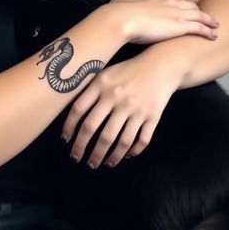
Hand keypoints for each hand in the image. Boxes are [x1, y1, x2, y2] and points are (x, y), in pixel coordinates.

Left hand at [61, 52, 181, 168]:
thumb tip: (72, 117)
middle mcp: (117, 97)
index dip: (69, 127)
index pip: (78, 109)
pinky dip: (133, 152)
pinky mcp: (152, 116)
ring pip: (119, 140)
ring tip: (101, 164)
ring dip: (107, 156)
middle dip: (83, 148)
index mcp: (102, 84)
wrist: (162, 65)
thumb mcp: (106, 74)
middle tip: (77, 159)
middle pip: (94, 128)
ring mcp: (136, 108)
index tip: (66, 141)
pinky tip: (125, 156)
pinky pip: (142, 140)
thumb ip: (90, 91)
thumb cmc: (128, 71)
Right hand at [109, 0, 219, 44]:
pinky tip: (213, 36)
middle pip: (191, 6)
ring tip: (215, 25)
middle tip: (206, 17)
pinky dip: (208, 31)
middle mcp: (171, 2)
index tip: (188, 8)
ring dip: (209, 21)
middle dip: (199, 11)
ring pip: (199, 16)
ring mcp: (177, 13)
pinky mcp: (180, 25)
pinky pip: (199, 28)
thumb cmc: (118, 11)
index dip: (184, 3)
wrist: (120, 20)